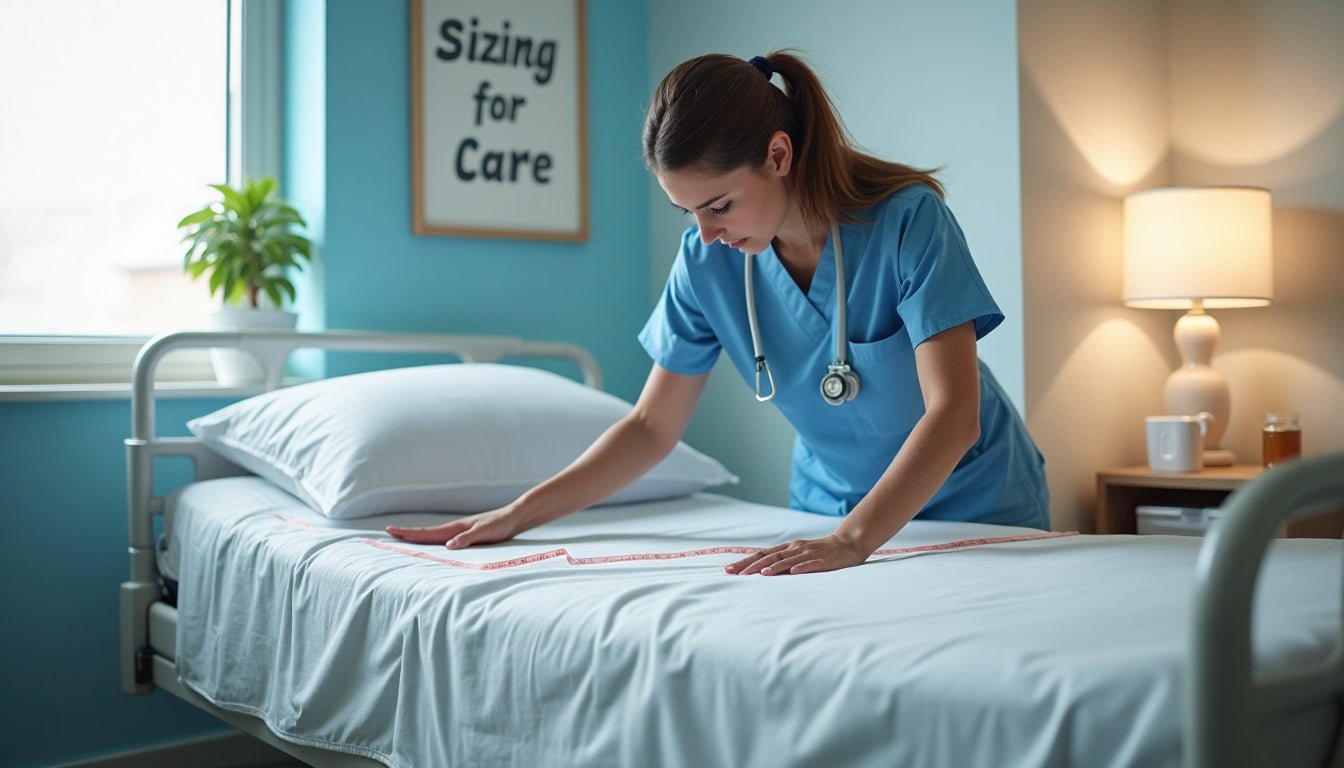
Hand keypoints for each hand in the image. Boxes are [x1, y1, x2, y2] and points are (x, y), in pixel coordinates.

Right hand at [386, 507, 523, 548]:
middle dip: (407, 533)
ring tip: (404, 536)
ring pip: (434, 534)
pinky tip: (432, 543)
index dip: (409, 533)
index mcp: (456, 528)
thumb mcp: (485, 532)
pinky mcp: (467, 534)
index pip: (427, 532)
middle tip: (388, 532)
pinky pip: (444, 538)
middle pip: (426, 532)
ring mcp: (460, 530)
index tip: (391, 530)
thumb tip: (448, 546)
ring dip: (418, 535)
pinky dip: (432, 539)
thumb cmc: (501, 524)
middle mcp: (455, 528)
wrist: (514, 517)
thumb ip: (467, 539)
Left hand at [725, 533, 870, 575]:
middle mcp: (795, 548)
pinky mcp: (824, 560)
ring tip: (761, 574)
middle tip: (735, 574)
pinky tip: (793, 572)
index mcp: (787, 548)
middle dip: (752, 565)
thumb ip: (782, 562)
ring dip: (774, 566)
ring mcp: (809, 553)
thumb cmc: (820, 552)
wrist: (848, 543)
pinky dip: (801, 567)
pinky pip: (811, 564)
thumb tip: (760, 572)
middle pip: (769, 556)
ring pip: (788, 559)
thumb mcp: (798, 555)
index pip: (761, 554)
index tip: (728, 570)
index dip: (744, 562)